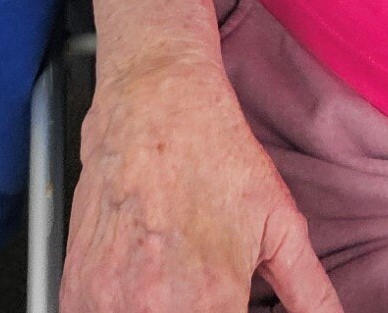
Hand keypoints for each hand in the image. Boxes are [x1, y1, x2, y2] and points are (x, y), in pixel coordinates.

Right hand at [64, 52, 343, 312]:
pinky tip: (140, 278)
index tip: (231, 302)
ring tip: (172, 277)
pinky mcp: (77, 287)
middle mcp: (154, 307)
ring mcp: (107, 298)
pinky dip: (120, 306)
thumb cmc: (214, 152)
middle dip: (196, 311)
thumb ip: (310, 293)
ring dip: (160, 310)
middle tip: (201, 286)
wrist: (153, 97)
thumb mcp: (280, 223)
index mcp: (211, 300)